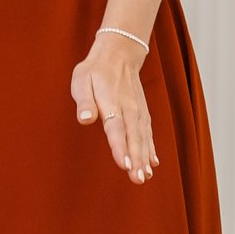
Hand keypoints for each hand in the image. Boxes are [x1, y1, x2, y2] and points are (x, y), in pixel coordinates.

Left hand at [72, 28, 158, 183]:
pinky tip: (153, 163)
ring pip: (143, 137)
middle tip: (138, 179)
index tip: (124, 164)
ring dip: (145, 157)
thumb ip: (84, 101)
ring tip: (146, 176)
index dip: (119, 146)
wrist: (119, 54)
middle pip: (133, 136)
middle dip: (136, 159)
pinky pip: (148, 133)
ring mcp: (138, 111)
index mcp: (111, 101)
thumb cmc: (95, 70)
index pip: (115, 127)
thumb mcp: (81, 79)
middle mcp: (128, 108)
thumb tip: (84, 119)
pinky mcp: (142, 113)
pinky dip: (151, 148)